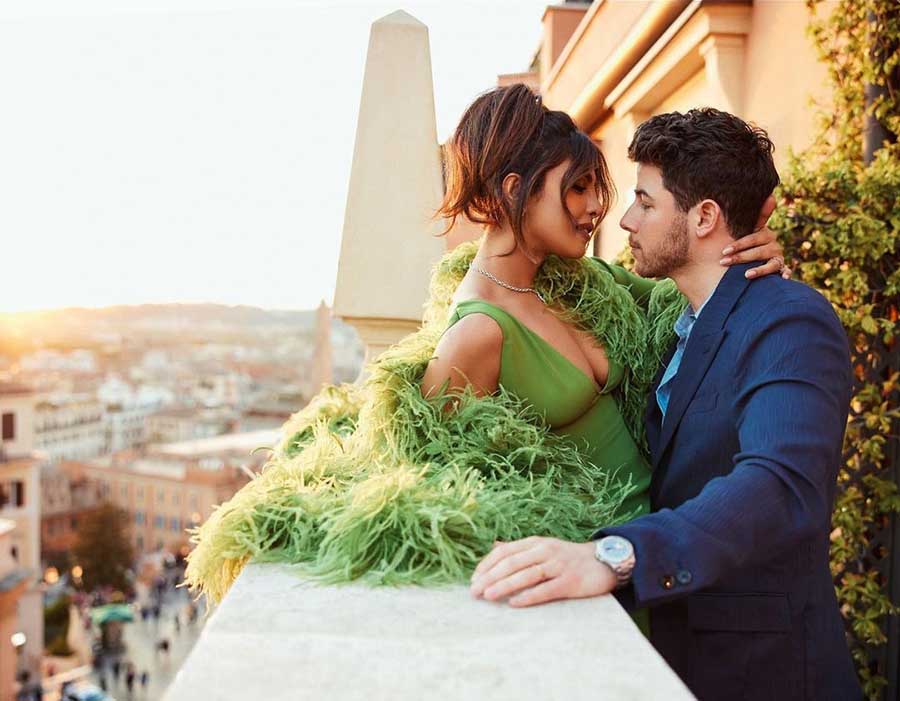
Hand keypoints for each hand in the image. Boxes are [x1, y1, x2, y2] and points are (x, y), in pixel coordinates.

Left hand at [469, 536, 616, 606]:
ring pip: (526, 574)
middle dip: (490, 577)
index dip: (487, 564)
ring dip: (504, 585)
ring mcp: (558, 565)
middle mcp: (545, 551)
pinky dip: (529, 596)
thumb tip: (495, 546)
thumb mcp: (543, 546)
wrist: (604, 561)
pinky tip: (514, 603)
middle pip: (512, 563)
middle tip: (474, 591)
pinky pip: (546, 589)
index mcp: (535, 542)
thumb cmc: (568, 557)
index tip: (473, 578)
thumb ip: (520, 548)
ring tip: (488, 596)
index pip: (505, 551)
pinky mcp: (570, 581)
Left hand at [718, 195, 791, 279]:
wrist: (756, 254)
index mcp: (764, 233)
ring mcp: (778, 256)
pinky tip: (782, 278)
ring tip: (747, 275)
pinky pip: (785, 270)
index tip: (725, 250)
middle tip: (724, 262)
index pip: (752, 238)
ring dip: (759, 269)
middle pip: (758, 251)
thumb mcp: (749, 229)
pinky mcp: (781, 267)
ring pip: (770, 263)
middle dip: (741, 257)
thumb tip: (771, 195)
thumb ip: (756, 215)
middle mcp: (773, 243)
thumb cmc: (748, 241)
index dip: (739, 244)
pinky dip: (785, 273)